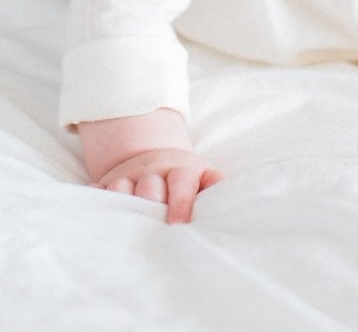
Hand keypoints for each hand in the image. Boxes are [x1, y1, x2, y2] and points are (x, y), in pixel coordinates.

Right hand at [92, 148, 223, 222]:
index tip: (178, 226)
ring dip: (122, 208)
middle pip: (148, 188)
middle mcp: (151, 169)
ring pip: (119, 190)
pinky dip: (94, 206)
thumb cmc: (184, 178)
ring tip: (125, 231)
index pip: (180, 183)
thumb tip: (231, 202)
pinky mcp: (105, 184)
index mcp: (180, 169)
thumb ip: (216, 186)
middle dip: (150, 208)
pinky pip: (95, 194)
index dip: (180, 205)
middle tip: (152, 231)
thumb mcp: (203, 176)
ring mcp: (126, 175)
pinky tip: (96, 223)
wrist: (154, 159)